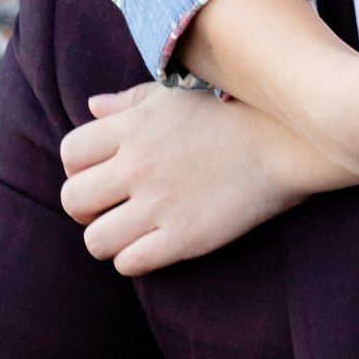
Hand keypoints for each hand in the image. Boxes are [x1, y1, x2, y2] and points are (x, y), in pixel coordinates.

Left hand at [58, 79, 351, 270]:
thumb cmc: (234, 111)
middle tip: (110, 208)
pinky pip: (129, 263)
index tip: (102, 174)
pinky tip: (154, 246)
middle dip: (85, 208)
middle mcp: (137, 166)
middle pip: (72, 199)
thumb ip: (130, 101)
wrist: (289, 141)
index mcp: (132, 127)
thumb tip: (93, 107)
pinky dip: (135, 259)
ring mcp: (159, 204)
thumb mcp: (176, 94)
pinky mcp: (184, 238)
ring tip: (130, 231)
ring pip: (94, 240)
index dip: (79, 169)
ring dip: (107, 238)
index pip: (70, 155)